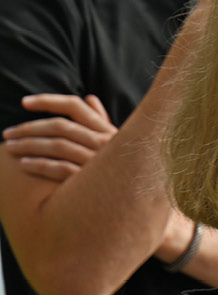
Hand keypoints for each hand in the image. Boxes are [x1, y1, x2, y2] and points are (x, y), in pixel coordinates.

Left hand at [2, 94, 116, 180]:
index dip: (48, 101)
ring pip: (57, 146)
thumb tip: (89, 98)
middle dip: (29, 128)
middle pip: (60, 126)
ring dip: (29, 145)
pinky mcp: (89, 180)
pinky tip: (23, 164)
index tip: (24, 102)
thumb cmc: (120, 167)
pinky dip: (40, 165)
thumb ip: (101, 120)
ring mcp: (97, 161)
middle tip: (8, 133)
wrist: (130, 196)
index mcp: (106, 129)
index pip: (74, 106)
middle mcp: (103, 141)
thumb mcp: (116, 141)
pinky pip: (60, 169)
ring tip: (11, 148)